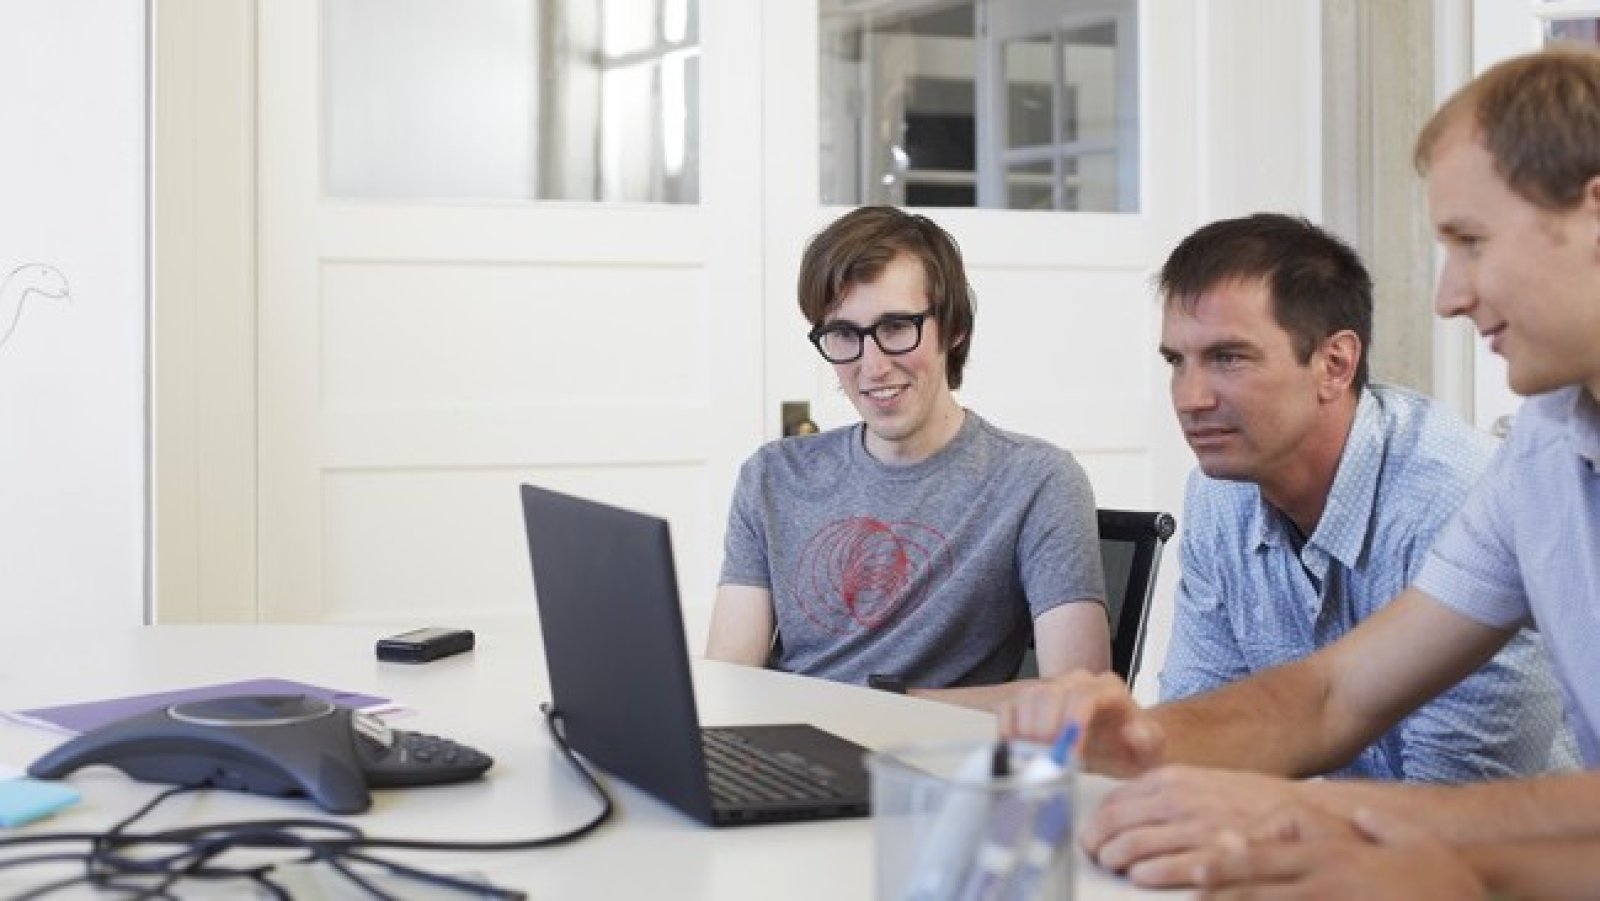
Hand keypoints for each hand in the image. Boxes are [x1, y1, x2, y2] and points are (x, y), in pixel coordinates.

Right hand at [996, 670, 1163, 777]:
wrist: (1122, 749)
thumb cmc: (1135, 751)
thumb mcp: (1152, 752)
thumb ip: (1149, 741)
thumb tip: (1133, 732)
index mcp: (1110, 689)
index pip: (1086, 695)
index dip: (1073, 722)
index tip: (1069, 752)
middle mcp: (1079, 682)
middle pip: (1053, 693)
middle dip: (1045, 727)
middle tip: (1045, 758)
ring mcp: (1053, 690)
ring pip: (1029, 696)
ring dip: (1025, 729)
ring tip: (1032, 758)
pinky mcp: (1032, 703)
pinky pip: (1011, 706)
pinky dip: (1007, 727)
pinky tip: (1013, 750)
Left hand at [1083, 766, 1306, 887]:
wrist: (1300, 813)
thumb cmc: (1247, 802)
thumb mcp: (1200, 784)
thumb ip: (1163, 796)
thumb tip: (1124, 816)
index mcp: (1169, 779)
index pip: (1112, 800)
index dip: (1094, 822)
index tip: (1090, 836)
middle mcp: (1175, 799)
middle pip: (1112, 823)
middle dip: (1095, 844)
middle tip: (1094, 856)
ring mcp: (1191, 827)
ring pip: (1129, 847)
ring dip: (1114, 861)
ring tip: (1114, 868)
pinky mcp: (1208, 855)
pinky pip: (1160, 869)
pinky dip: (1143, 875)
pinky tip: (1139, 878)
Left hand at [1197, 808, 1486, 899]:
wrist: (1481, 898)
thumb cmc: (1448, 883)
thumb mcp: (1413, 842)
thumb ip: (1377, 825)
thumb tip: (1363, 813)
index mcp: (1334, 857)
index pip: (1270, 857)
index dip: (1228, 864)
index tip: (1196, 869)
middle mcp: (1328, 883)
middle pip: (1261, 888)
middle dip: (1221, 893)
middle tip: (1185, 896)